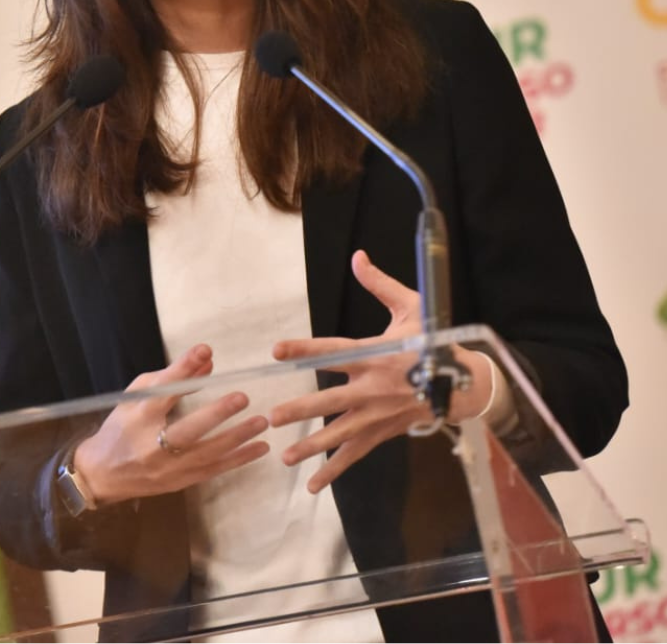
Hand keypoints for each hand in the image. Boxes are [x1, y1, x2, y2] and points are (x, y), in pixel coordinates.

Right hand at [71, 344, 271, 505]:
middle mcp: (153, 444)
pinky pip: (214, 469)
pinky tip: (260, 447)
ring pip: (208, 453)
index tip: (204, 350)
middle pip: (187, 429)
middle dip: (216, 414)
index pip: (163, 390)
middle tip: (242, 397)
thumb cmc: (121, 428)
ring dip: (237, 437)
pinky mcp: (181, 481)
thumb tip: (207, 361)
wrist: (104, 474)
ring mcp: (169, 467)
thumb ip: (171, 379)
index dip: (183, 369)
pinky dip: (239, 459)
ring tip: (261, 421)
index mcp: (138, 416)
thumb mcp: (137, 397)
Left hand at [270, 249, 493, 492]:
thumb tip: (357, 257)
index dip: (306, 349)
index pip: (334, 351)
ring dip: (313, 446)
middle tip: (274, 417)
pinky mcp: (384, 431)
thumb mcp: (412, 309)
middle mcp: (374, 387)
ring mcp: (379, 414)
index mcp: (376, 355)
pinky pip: (356, 453)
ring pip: (341, 433)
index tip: (277, 351)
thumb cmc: (435, 343)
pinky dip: (335, 470)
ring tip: (285, 457)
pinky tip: (313, 486)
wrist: (468, 384)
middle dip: (303, 409)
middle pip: (332, 400)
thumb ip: (380, 285)